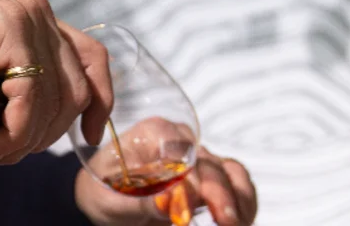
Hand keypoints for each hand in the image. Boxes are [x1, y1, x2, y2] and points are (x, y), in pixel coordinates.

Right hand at [0, 0, 113, 166]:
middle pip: (77, 89)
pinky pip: (29, 95)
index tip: (91, 136)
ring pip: (57, 98)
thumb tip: (17, 120)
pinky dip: (14, 131)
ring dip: (26, 140)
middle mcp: (38, 12)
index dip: (101, 101)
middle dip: (47, 136)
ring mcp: (26, 14)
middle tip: (3, 155)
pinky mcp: (6, 22)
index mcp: (34, 15)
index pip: (91, 59)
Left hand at [75, 145, 257, 225]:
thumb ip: (137, 201)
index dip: (188, 179)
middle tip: (224, 221)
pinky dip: (244, 203)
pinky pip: (239, 184)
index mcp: (153, 133)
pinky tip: (240, 221)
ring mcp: (200, 156)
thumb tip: (167, 202)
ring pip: (231, 172)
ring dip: (239, 199)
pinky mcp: (213, 176)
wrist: (109, 198)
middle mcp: (181, 139)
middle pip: (208, 163)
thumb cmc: (104, 192)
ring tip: (234, 223)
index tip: (187, 207)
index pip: (179, 150)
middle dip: (219, 194)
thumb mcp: (110, 200)